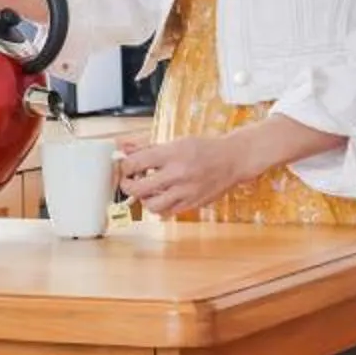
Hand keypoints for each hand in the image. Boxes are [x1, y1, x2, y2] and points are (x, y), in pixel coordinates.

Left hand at [117, 133, 261, 216]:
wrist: (233, 160)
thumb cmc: (204, 148)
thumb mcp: (175, 141)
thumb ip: (147, 146)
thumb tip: (122, 147)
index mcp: (172, 153)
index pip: (135, 163)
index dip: (124, 166)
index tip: (124, 166)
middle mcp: (177, 174)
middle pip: (138, 188)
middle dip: (127, 185)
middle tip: (127, 181)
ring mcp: (185, 192)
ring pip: (151, 205)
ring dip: (143, 199)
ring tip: (146, 190)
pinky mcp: (192, 204)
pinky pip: (166, 213)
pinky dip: (159, 206)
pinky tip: (161, 197)